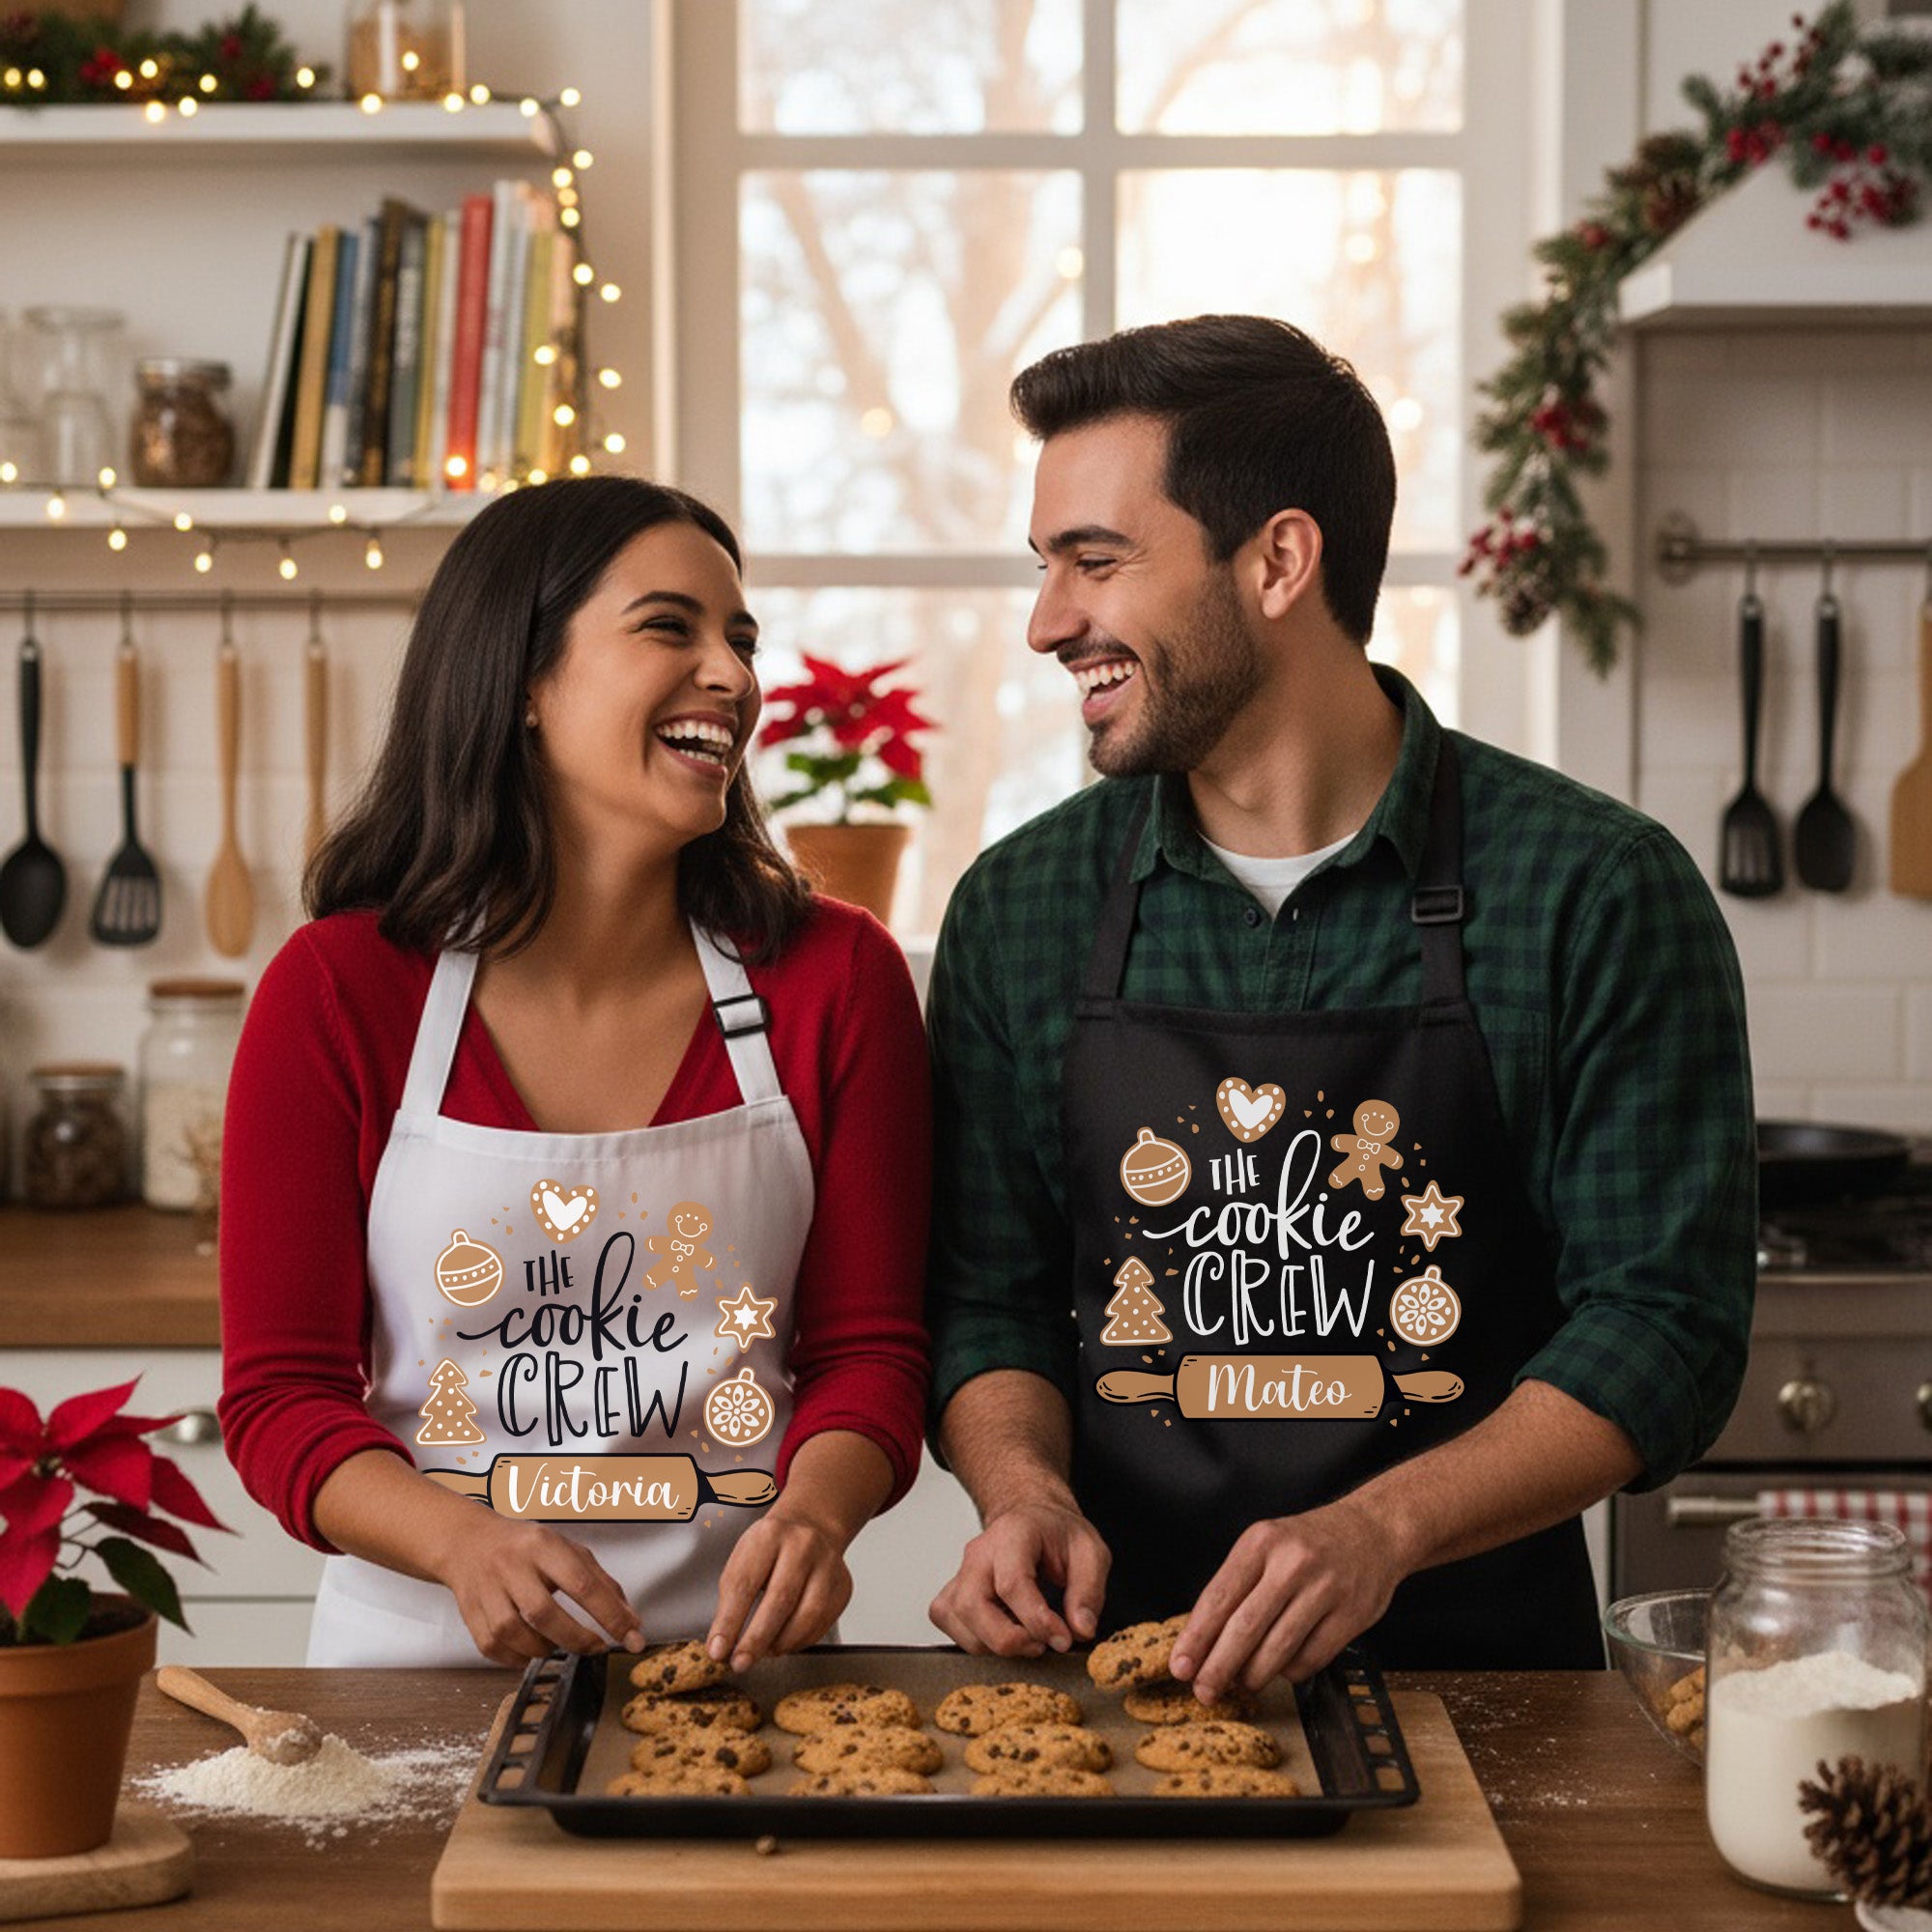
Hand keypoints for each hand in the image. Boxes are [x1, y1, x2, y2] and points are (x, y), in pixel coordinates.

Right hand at [434, 1514, 645, 1667]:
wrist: (468, 1541)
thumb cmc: (526, 1548)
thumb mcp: (567, 1551)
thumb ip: (602, 1583)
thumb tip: (631, 1621)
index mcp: (543, 1545)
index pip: (582, 1584)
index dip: (610, 1615)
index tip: (632, 1637)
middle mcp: (512, 1565)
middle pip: (544, 1612)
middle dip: (577, 1639)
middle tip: (596, 1647)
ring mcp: (487, 1590)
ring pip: (514, 1633)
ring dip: (543, 1650)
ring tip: (559, 1645)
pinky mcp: (470, 1612)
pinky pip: (493, 1647)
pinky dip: (516, 1658)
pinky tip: (530, 1651)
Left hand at [708, 1509, 852, 1671]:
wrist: (811, 1527)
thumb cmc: (771, 1548)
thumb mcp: (744, 1560)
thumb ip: (731, 1600)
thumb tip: (721, 1646)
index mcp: (769, 1535)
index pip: (745, 1583)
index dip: (729, 1621)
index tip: (717, 1650)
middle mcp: (803, 1545)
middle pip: (780, 1599)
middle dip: (756, 1639)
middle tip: (740, 1663)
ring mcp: (828, 1564)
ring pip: (808, 1615)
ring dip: (781, 1643)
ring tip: (764, 1652)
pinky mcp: (843, 1585)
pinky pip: (822, 1623)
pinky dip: (800, 1640)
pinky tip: (785, 1641)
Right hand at [928, 1501, 1109, 1656]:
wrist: (1033, 1521)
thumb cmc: (1058, 1535)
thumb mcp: (1091, 1552)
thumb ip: (1089, 1591)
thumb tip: (1080, 1630)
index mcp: (1014, 1534)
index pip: (1012, 1583)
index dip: (1036, 1620)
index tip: (1062, 1639)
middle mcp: (979, 1552)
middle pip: (972, 1604)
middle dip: (1008, 1639)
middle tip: (1042, 1645)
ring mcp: (961, 1571)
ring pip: (956, 1618)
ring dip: (992, 1643)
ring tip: (1027, 1638)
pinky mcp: (954, 1591)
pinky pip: (948, 1622)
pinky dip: (975, 1639)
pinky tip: (1004, 1632)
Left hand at [1171, 1501, 1402, 1698]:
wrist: (1373, 1530)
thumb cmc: (1309, 1543)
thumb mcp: (1267, 1545)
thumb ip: (1238, 1586)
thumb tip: (1203, 1641)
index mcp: (1261, 1542)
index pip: (1219, 1597)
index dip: (1196, 1637)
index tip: (1180, 1666)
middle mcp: (1292, 1563)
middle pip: (1245, 1627)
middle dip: (1218, 1667)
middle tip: (1204, 1691)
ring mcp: (1324, 1589)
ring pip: (1278, 1649)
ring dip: (1253, 1676)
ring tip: (1243, 1683)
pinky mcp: (1351, 1614)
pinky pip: (1311, 1658)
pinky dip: (1290, 1672)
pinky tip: (1283, 1668)